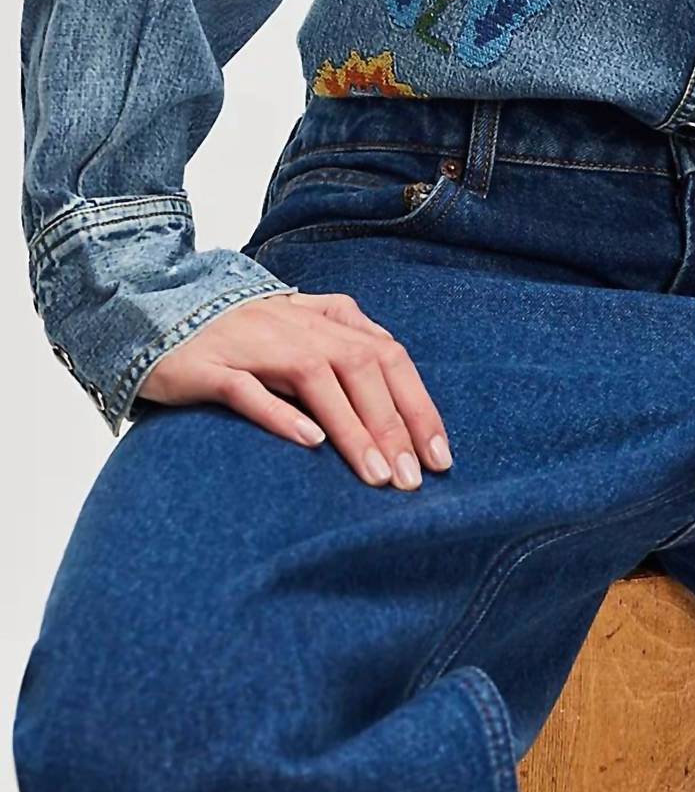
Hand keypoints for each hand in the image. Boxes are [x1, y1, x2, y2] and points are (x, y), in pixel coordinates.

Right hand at [137, 290, 452, 489]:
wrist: (157, 312)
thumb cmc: (245, 338)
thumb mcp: (306, 335)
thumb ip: (350, 352)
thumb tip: (400, 407)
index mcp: (328, 319)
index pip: (391, 357)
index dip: (419, 407)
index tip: (441, 458)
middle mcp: (299, 326)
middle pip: (363, 368)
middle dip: (394, 426)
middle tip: (413, 479)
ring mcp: (254, 342)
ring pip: (317, 379)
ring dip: (352, 428)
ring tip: (376, 474)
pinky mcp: (210, 365)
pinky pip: (249, 389)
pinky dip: (280, 414)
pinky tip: (308, 442)